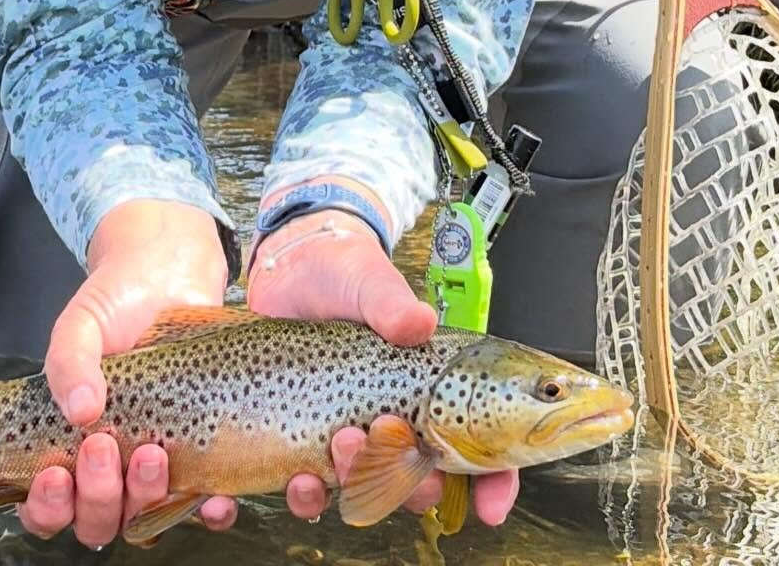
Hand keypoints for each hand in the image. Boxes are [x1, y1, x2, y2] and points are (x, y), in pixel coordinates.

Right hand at [18, 199, 239, 545]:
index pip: (46, 506)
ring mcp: (154, 461)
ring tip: (152, 453)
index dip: (46, 506)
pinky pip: (204, 501)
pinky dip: (209, 510)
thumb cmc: (116, 302)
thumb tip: (81, 410)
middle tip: (103, 446)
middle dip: (96, 496)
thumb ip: (68, 362)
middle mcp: (110, 464)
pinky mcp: (200, 453)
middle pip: (95, 520)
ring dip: (144, 497)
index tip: (54, 473)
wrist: (170, 274)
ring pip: (143, 516)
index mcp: (67, 444)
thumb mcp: (79, 324)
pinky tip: (212, 498)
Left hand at [246, 188, 518, 528]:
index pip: (477, 451)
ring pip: (361, 490)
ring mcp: (346, 434)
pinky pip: (304, 490)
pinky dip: (298, 499)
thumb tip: (420, 322)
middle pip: (417, 482)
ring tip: (334, 447)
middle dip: (407, 482)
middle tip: (381, 432)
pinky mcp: (300, 439)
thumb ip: (393, 305)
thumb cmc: (346, 274)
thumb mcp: (371, 283)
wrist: (291, 268)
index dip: (492, 484)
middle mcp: (393, 423)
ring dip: (350, 484)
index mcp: (429, 391)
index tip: (490, 508)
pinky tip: (286, 483)